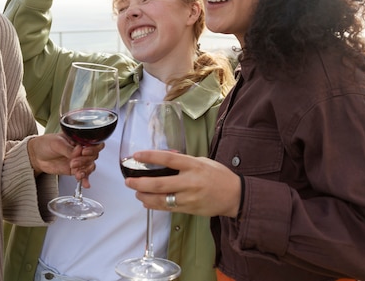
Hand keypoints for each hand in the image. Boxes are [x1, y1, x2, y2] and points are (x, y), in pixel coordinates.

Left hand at [27, 133, 103, 184]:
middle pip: (93, 156)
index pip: (93, 143)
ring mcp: (79, 160)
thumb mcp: (57, 143)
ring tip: (76, 172)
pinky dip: (86, 180)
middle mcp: (81, 150)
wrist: (36, 156)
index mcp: (79, 140)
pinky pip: (84, 175)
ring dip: (85, 170)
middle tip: (73, 162)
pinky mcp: (74, 170)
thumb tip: (78, 151)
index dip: (92, 148)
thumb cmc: (46, 144)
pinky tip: (86, 184)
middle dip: (85, 160)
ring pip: (90, 166)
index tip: (84, 151)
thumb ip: (68, 148)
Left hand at [124, 150, 240, 217]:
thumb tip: (165, 159)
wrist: (235, 196)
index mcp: (193, 165)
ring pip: (160, 200)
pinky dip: (154, 205)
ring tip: (136, 192)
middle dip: (140, 183)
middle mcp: (190, 182)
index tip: (137, 155)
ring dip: (144, 197)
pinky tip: (147, 202)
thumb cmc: (219, 175)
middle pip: (159, 184)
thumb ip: (184, 161)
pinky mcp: (189, 209)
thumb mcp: (203, 161)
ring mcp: (189, 198)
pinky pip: (167, 208)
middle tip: (128, 182)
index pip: (168, 159)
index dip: (150, 157)